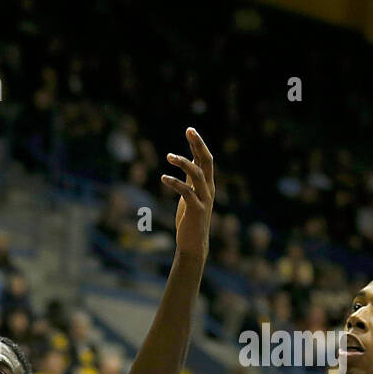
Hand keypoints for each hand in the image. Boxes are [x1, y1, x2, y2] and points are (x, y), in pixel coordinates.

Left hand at [162, 127, 213, 258]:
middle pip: (207, 161)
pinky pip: (187, 192)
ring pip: (198, 174)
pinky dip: (175, 183)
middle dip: (198, 145)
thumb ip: (191, 179)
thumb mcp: (190, 194)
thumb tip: (188, 162)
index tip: (189, 130)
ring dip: (183, 163)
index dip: (198, 144)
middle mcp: (208, 188)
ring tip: (169, 156)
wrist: (193, 243)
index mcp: (206, 184)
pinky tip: (164, 178)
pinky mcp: (196, 209)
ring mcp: (203, 198)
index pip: (204, 159)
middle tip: (189, 130)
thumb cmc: (189, 219)